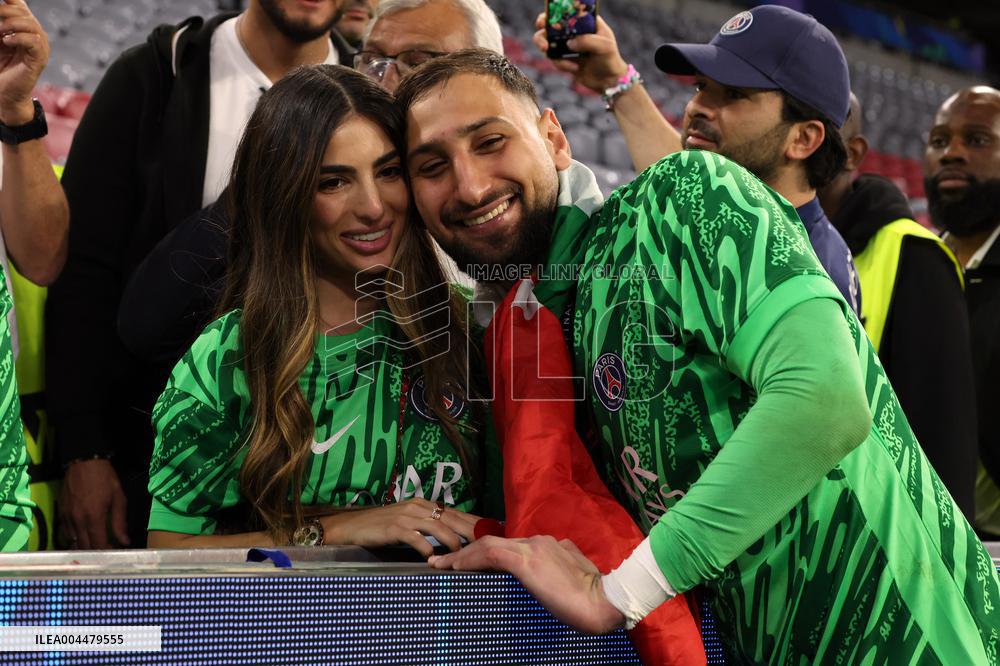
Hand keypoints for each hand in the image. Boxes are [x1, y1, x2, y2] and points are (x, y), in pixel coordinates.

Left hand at [0, 0, 48, 124]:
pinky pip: (34, 41)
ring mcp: (39, 47)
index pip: (19, 5)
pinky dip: (18, 38)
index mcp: (22, 28)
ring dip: (11, 25)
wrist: (3, 94)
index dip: (11, 1)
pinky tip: (7, 42)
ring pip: (30, 24)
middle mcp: (34, 35)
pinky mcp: (39, 59)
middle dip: (6, 12)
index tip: (1, 2)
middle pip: (23, 12)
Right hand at [59, 459, 129, 548]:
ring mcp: (67, 517)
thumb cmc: (105, 479)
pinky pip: (66, 532)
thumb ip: (120, 522)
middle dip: (95, 552)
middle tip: (106, 549)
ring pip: (73, 541)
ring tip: (95, 545)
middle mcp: (78, 521)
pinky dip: (74, 538)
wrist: (84, 462)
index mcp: (94, 517)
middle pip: (84, 546)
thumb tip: (125, 541)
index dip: (106, 551)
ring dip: (84, 546)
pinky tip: (83, 536)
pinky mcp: (61, 513)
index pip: (98, 544)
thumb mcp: (119, 498)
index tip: (114, 551)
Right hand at [322, 498, 480, 557]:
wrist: (351, 526)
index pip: (455, 512)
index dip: (473, 521)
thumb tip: (451, 538)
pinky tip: (433, 559)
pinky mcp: (394, 528)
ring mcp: (406, 516)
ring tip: (463, 555)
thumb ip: (427, 526)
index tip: (490, 531)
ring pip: (438, 527)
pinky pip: (416, 538)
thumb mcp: (408, 522)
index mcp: (424, 504)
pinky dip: (427, 548)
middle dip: (471, 531)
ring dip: (453, 542)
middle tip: (486, 544)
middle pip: (452, 518)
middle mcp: (418, 507)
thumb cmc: (381, 527)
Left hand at [429, 535, 625, 633]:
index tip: (468, 560)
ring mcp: (532, 547)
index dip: (485, 551)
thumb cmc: (593, 596)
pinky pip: (490, 554)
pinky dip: (469, 559)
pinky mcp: (526, 559)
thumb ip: (559, 566)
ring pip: (487, 545)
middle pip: (493, 541)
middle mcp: (537, 541)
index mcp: (549, 545)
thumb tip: (547, 573)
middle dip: (467, 551)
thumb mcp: (573, 576)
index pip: (509, 545)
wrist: (605, 599)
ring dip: (462, 555)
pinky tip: (453, 566)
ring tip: (441, 564)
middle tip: (444, 561)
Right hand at [532, 14, 627, 93]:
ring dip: (544, 46)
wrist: (609, 82)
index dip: (554, 13)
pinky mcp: (565, 60)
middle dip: (543, 30)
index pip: (568, 12)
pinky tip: (575, 69)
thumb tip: (569, 43)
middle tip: (542, 38)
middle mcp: (575, 32)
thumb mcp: (604, 47)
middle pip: (552, 25)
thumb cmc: (611, 60)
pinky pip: (554, 59)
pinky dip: (561, 64)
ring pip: (549, 42)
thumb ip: (587, 41)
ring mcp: (569, 46)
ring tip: (547, 51)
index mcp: (586, 23)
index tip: (545, 19)